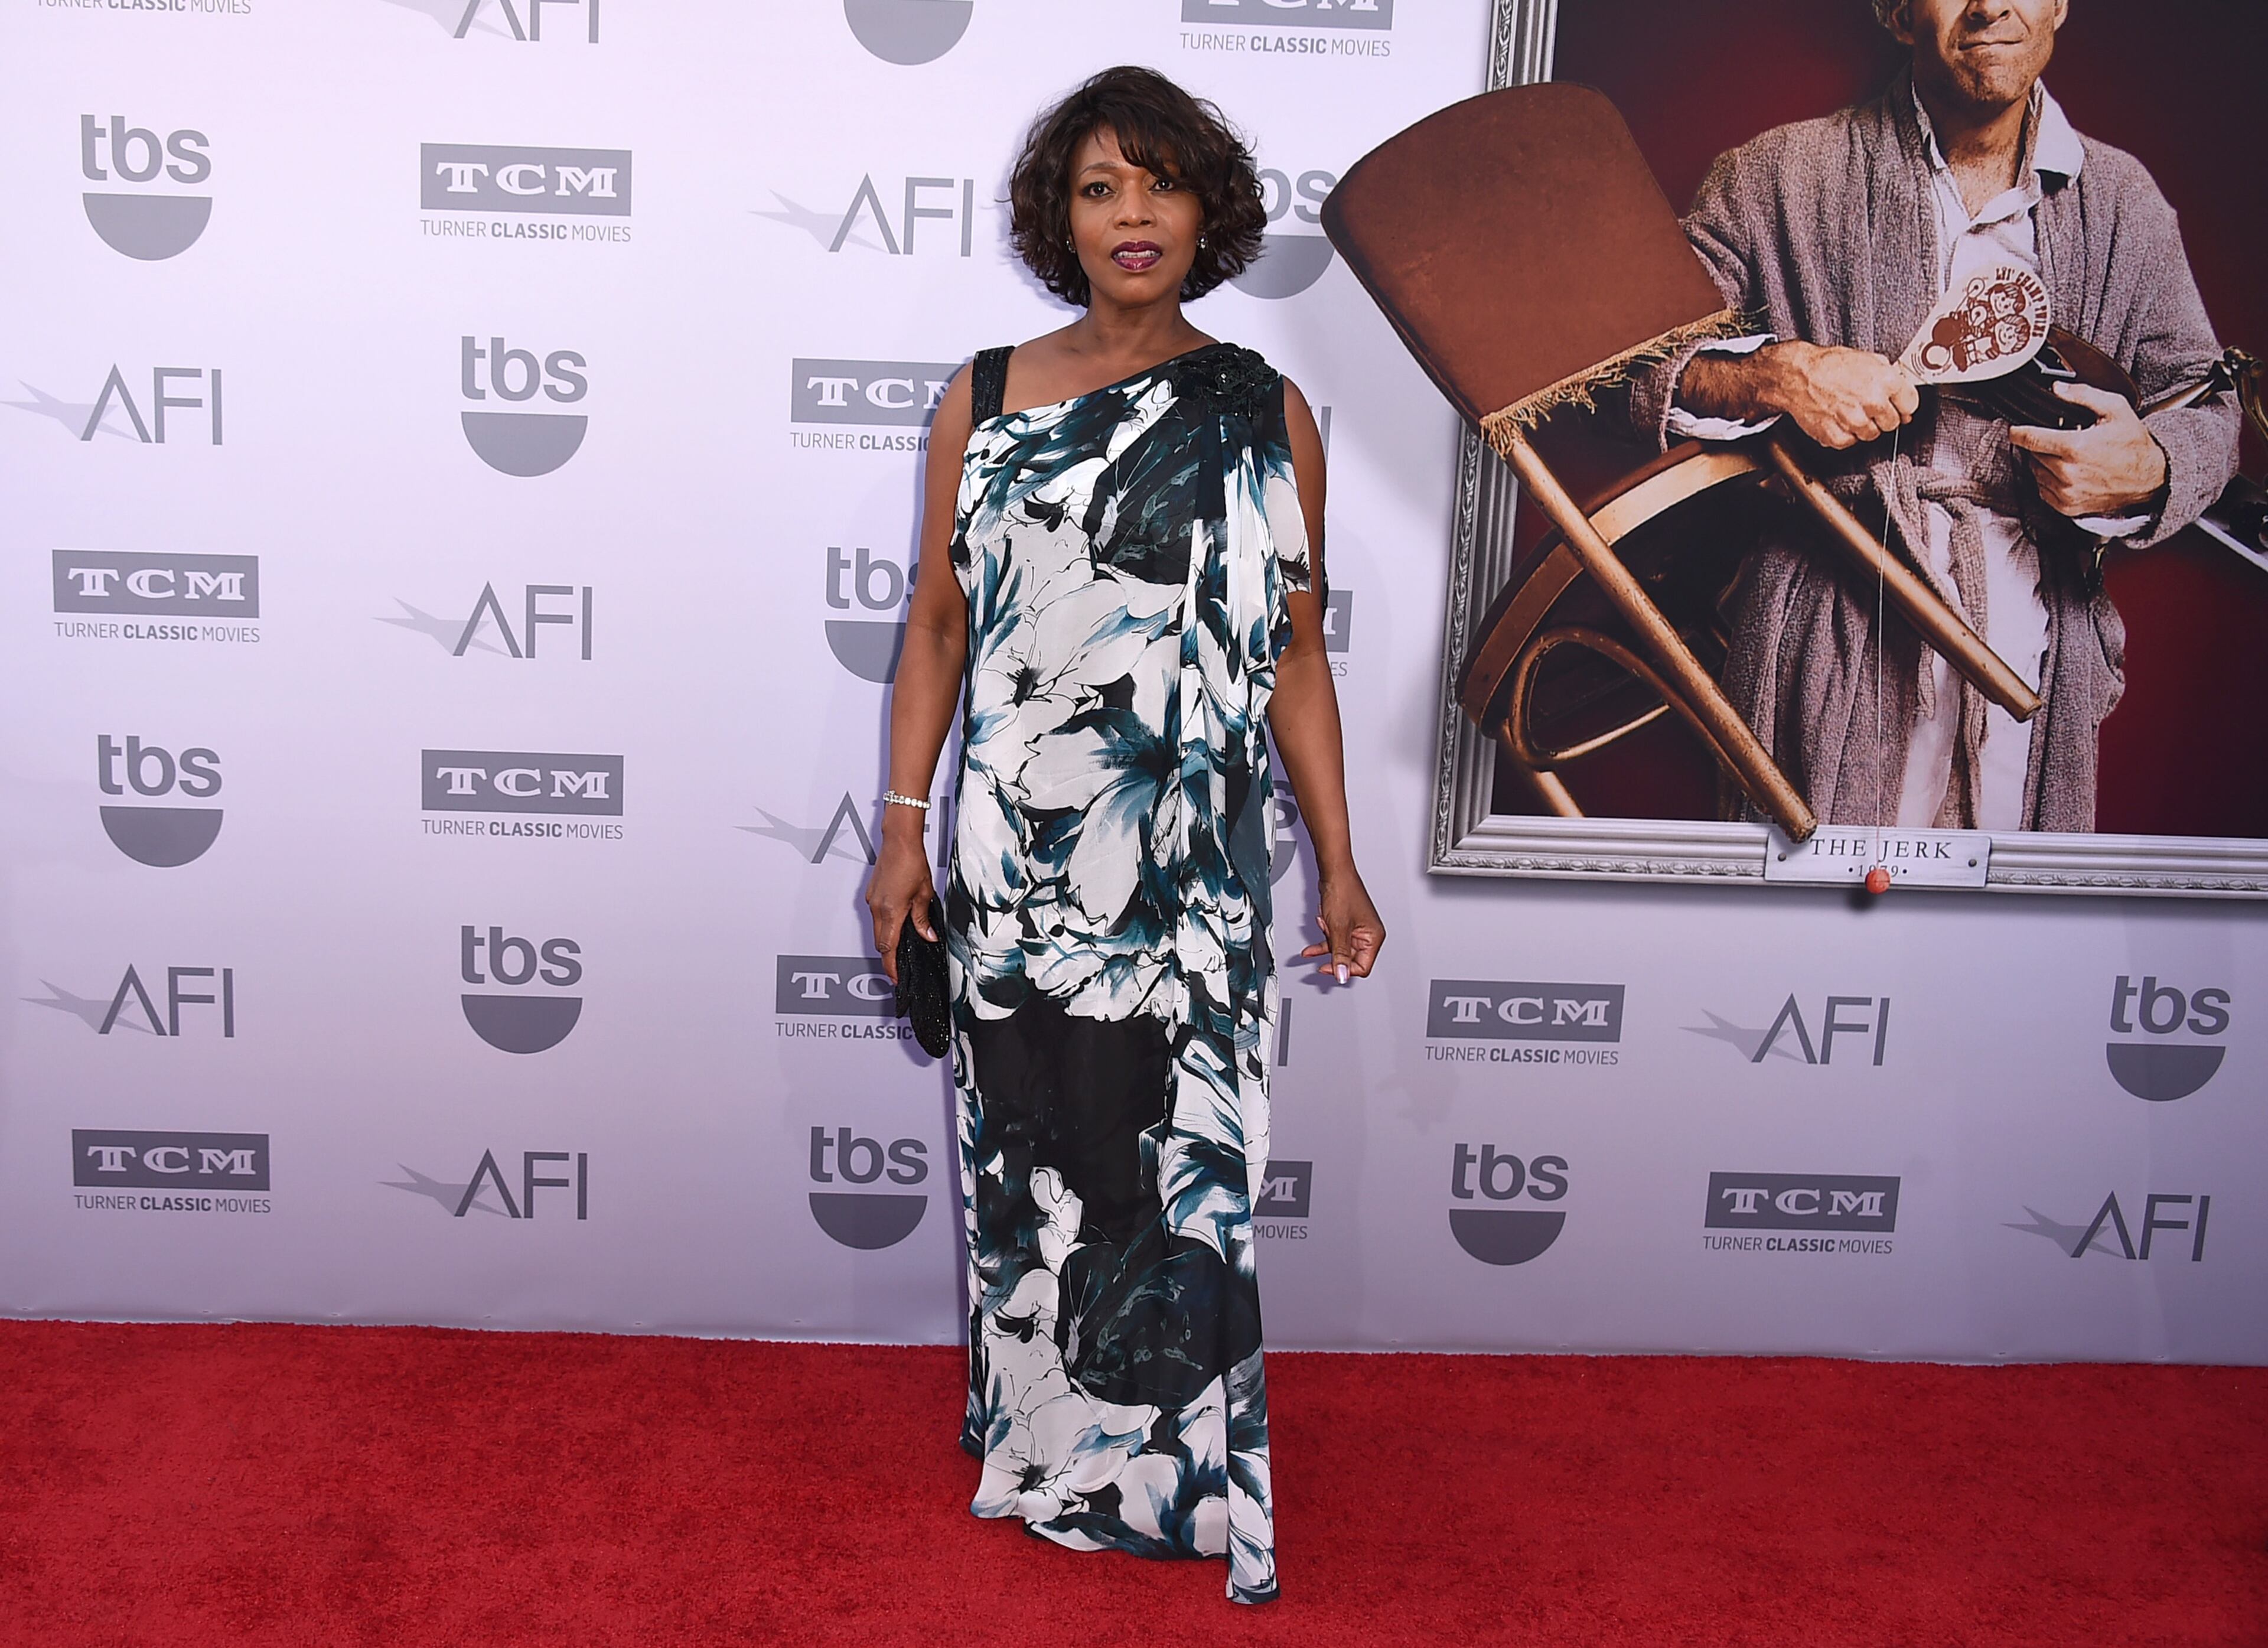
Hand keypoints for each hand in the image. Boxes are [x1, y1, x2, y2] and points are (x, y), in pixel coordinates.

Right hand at [864, 829, 937, 984]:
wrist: (898, 841)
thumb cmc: (912, 862)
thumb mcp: (924, 894)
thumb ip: (923, 919)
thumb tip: (927, 936)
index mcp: (891, 911)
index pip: (888, 948)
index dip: (891, 966)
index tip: (895, 978)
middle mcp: (877, 908)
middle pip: (880, 943)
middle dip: (889, 958)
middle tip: (899, 968)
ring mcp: (872, 901)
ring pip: (877, 931)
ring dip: (887, 941)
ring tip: (901, 947)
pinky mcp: (871, 895)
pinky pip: (876, 917)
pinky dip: (885, 926)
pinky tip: (897, 924)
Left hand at [1299, 870, 1383, 983]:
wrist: (1334, 872)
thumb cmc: (1342, 892)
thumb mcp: (1338, 929)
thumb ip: (1340, 954)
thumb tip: (1342, 975)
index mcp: (1374, 937)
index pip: (1363, 966)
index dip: (1344, 970)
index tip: (1328, 969)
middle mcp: (1368, 934)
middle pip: (1350, 959)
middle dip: (1332, 952)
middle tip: (1319, 958)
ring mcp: (1357, 929)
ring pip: (1340, 948)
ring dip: (1326, 944)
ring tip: (1316, 939)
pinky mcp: (1346, 924)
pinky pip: (1335, 939)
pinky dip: (1324, 939)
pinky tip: (1313, 942)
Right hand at [1682, 341, 1919, 449]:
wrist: (1797, 376)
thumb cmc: (1828, 365)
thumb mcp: (1866, 359)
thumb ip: (1888, 376)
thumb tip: (1901, 392)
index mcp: (1886, 380)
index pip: (1910, 404)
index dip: (1903, 405)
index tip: (1898, 406)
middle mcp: (1874, 402)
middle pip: (1892, 423)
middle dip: (1882, 417)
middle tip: (1867, 407)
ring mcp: (1856, 421)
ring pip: (1872, 435)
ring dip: (1863, 426)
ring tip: (1848, 411)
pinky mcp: (1838, 436)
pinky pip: (1851, 442)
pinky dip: (1845, 434)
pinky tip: (1837, 419)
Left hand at [2008, 383, 2168, 518]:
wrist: (2150, 479)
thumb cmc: (2133, 445)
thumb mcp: (2115, 410)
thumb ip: (2084, 396)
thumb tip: (2058, 389)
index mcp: (2075, 447)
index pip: (2030, 438)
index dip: (2018, 431)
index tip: (2014, 429)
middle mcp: (2067, 473)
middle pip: (2033, 454)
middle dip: (2040, 444)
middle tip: (2058, 439)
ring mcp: (2066, 492)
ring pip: (2036, 473)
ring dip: (2043, 462)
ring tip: (2065, 455)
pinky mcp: (2067, 507)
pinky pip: (2043, 491)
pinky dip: (2048, 480)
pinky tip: (2065, 471)